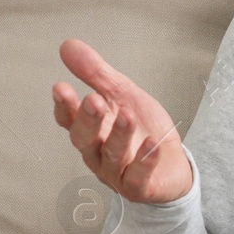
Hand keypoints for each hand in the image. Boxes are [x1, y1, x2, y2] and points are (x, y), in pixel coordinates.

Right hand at [52, 38, 192, 204]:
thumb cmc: (143, 129)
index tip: (60, 87)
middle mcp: (98, 153)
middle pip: (85, 139)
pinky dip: (145, 161)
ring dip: (119, 136)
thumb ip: (96, 73)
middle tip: (94, 101)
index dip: (64, 106)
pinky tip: (153, 144)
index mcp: (91, 130)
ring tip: (127, 116)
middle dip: (88, 120)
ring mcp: (117, 173)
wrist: (173, 164)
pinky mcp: (139, 188)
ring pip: (112, 157)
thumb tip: (67, 45)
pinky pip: (138, 178)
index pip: (69, 120)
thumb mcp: (123, 94)